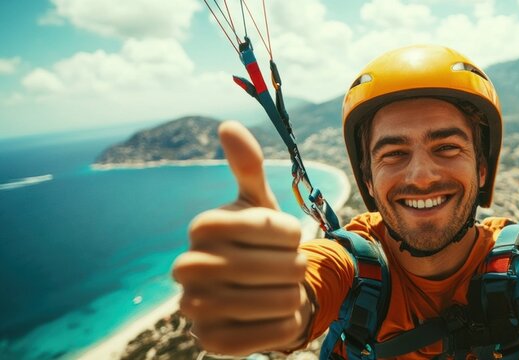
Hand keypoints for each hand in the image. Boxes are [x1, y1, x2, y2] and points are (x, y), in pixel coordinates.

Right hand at [172, 121, 309, 354]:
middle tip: (294, 267)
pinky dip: (285, 325)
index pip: (272, 226)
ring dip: (294, 294)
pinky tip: (281, 314)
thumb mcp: (259, 205)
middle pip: (277, 266)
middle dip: (296, 266)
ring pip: (276, 301)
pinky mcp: (210, 342)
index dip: (291, 233)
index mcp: (202, 226)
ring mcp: (194, 307)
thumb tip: (227, 125)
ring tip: (287, 288)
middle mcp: (188, 267)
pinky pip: (266, 335)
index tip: (288, 236)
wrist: (253, 293)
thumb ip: (247, 167)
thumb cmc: (259, 243)